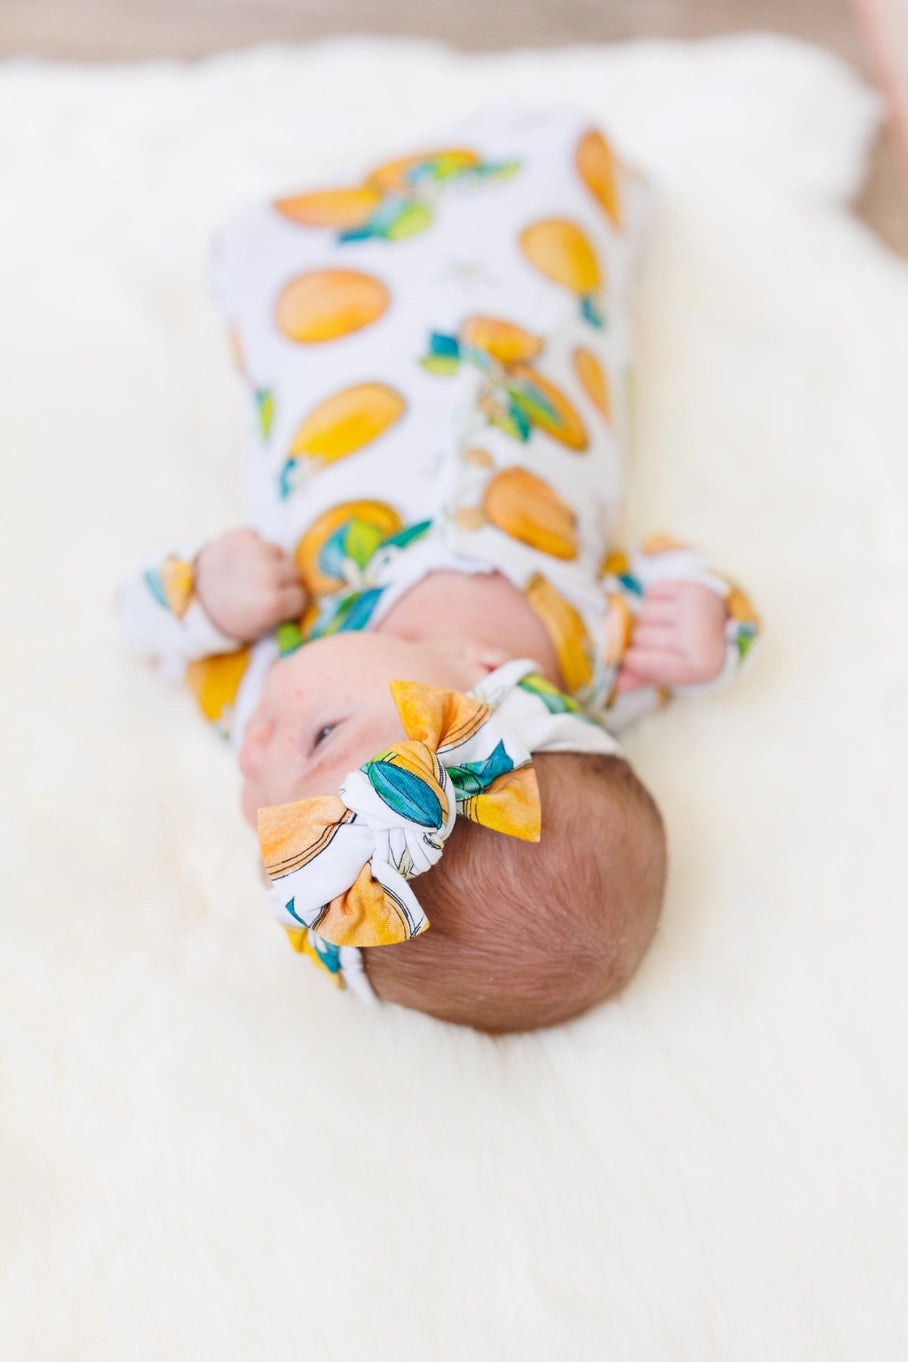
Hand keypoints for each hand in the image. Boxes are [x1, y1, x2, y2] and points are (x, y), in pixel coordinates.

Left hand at [195, 528, 307, 642]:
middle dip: (286, 581)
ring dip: (271, 561)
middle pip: (295, 572)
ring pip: (279, 552)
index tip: (283, 604)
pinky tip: (240, 559)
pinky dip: (254, 547)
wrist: (190, 593)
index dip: (292, 602)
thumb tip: (310, 604)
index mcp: (272, 603)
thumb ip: (284, 616)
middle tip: (268, 587)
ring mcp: (255, 551)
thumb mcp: (258, 629)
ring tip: (252, 572)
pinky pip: (260, 538)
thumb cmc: (228, 616)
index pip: (302, 597)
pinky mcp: (242, 534)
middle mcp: (268, 574)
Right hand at [616, 580, 727, 691]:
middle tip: (653, 641)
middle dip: (639, 639)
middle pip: (641, 636)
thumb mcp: (673, 671)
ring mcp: (696, 611)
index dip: (631, 660)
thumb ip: (644, 677)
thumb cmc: (690, 653)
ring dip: (646, 619)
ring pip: (644, 613)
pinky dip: (652, 598)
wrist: (724, 625)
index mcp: (697, 666)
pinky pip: (652, 591)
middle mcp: (699, 637)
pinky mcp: (692, 589)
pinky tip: (666, 606)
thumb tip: (616, 682)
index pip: (647, 662)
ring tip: (661, 624)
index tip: (628, 658)